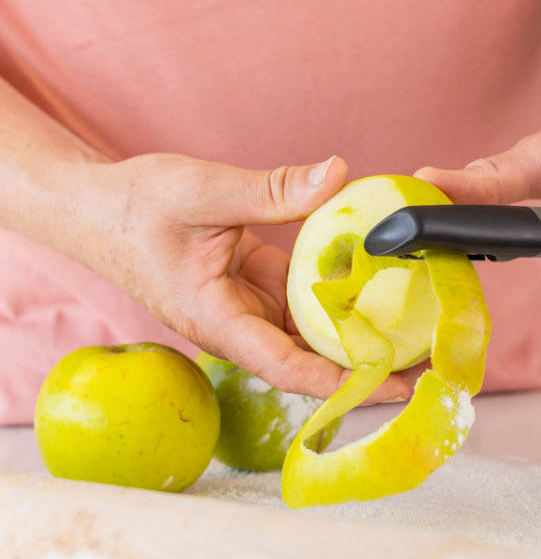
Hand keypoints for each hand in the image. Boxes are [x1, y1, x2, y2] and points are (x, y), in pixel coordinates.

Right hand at [73, 153, 411, 401]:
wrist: (100, 208)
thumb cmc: (135, 207)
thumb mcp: (203, 191)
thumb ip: (272, 189)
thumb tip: (337, 176)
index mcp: (215, 319)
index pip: (284, 365)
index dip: (338, 380)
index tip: (389, 382)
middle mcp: (236, 324)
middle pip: (308, 360)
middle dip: (362, 367)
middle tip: (423, 363)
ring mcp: (247, 307)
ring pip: (310, 333)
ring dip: (356, 336)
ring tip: (412, 332)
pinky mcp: (256, 286)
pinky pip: (304, 300)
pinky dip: (337, 297)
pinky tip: (376, 288)